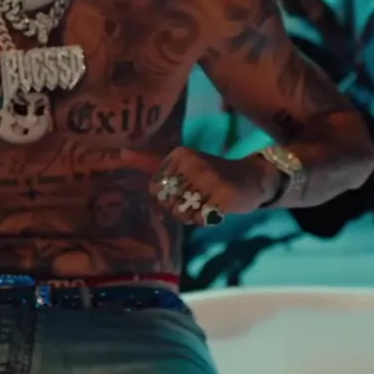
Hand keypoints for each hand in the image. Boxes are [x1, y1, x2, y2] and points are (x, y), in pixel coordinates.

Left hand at [145, 147, 279, 225]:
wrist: (251, 178)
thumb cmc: (211, 173)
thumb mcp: (181, 163)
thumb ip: (150, 161)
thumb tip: (121, 152)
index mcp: (179, 154)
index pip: (156, 190)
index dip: (169, 196)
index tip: (186, 186)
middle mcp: (193, 163)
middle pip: (168, 204)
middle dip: (181, 208)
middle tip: (199, 197)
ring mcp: (209, 179)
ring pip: (183, 214)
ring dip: (193, 215)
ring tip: (207, 202)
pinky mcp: (223, 196)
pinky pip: (200, 221)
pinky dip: (206, 220)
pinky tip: (216, 209)